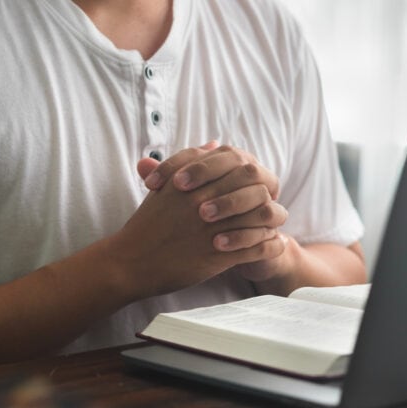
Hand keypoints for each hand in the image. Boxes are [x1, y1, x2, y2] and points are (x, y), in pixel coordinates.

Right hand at [110, 145, 288, 299]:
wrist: (130, 262)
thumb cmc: (149, 224)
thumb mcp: (165, 186)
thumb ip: (190, 163)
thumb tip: (214, 144)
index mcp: (195, 182)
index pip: (242, 167)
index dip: (257, 175)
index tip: (259, 184)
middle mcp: (206, 202)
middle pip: (258, 189)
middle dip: (270, 194)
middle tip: (272, 201)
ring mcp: (214, 229)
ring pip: (263, 217)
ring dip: (275, 219)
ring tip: (277, 223)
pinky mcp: (219, 256)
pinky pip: (259, 247)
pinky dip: (271, 245)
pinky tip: (273, 243)